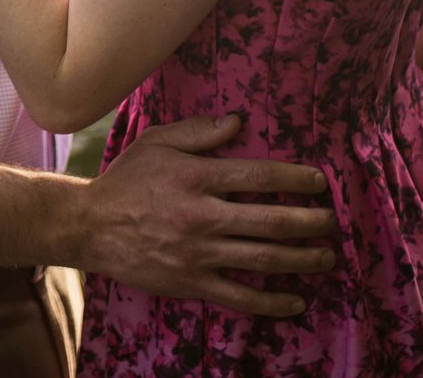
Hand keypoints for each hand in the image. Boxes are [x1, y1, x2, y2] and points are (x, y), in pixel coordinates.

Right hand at [69, 114, 337, 317]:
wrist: (90, 226)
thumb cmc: (126, 180)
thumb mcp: (156, 142)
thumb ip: (198, 132)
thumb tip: (238, 121)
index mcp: (197, 177)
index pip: (260, 176)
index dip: (296, 178)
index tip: (320, 182)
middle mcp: (203, 216)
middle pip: (272, 220)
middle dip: (310, 222)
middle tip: (332, 222)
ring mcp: (199, 253)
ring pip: (264, 259)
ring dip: (302, 259)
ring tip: (326, 257)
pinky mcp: (192, 282)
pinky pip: (240, 296)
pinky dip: (272, 302)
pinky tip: (296, 302)